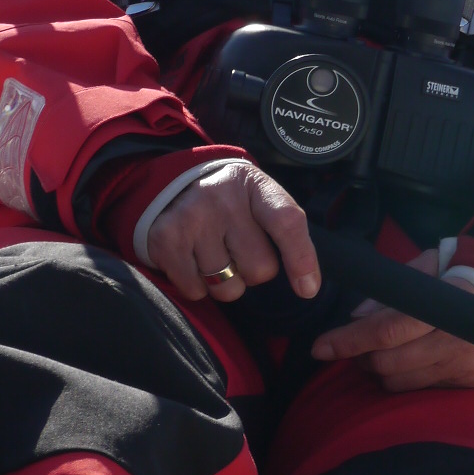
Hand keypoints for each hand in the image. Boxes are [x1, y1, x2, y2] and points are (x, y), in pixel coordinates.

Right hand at [143, 160, 318, 303]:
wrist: (173, 184)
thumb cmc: (229, 203)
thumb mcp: (260, 200)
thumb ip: (287, 234)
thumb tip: (307, 288)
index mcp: (256, 186)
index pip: (286, 222)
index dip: (301, 258)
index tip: (307, 289)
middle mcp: (223, 198)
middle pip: (259, 268)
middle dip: (253, 271)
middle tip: (237, 249)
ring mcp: (192, 217)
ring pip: (227, 287)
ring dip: (225, 282)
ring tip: (213, 254)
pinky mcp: (166, 239)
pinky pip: (196, 291)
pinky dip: (197, 286)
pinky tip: (192, 260)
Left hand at [310, 250, 473, 390]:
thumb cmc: (462, 276)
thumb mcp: (432, 265)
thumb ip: (394, 287)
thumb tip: (357, 314)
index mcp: (444, 306)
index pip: (387, 330)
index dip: (349, 341)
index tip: (320, 347)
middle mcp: (454, 340)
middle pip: (388, 363)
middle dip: (359, 356)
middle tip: (351, 345)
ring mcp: (461, 365)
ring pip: (398, 382)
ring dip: (376, 370)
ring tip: (375, 353)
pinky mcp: (465, 382)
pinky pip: (417, 389)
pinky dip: (399, 379)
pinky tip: (401, 361)